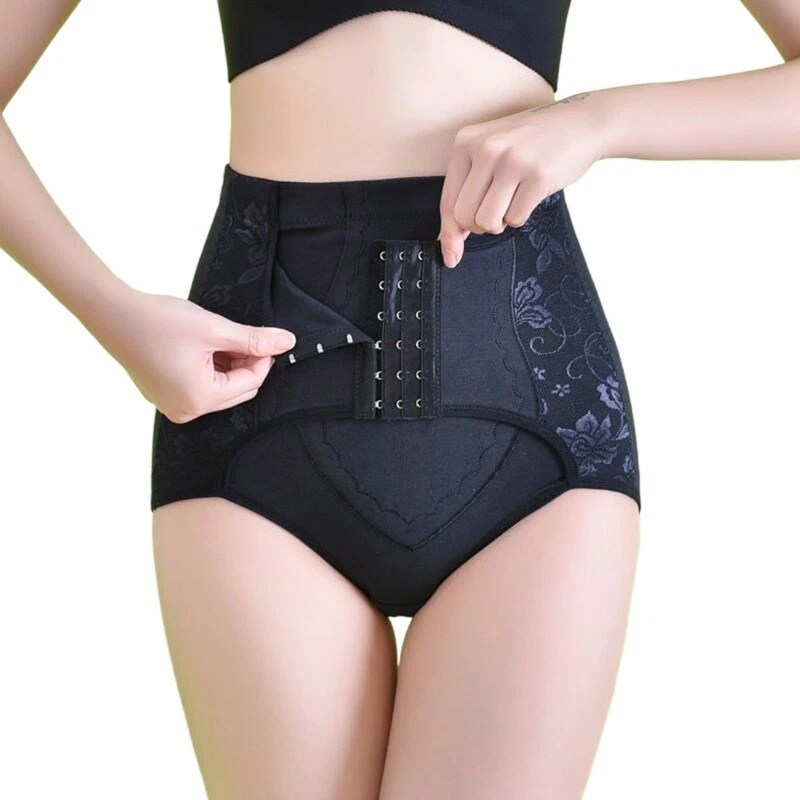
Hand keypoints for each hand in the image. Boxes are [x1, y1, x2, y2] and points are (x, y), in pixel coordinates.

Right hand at [94, 288, 295, 423]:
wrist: (112, 313)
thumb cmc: (160, 320)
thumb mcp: (214, 328)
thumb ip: (254, 338)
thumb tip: (288, 342)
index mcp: (200, 399)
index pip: (251, 383)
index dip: (263, 358)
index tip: (266, 336)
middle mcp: (186, 411)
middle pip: (237, 391)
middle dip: (245, 363)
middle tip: (240, 335)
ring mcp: (172, 405)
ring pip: (220, 389)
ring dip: (228, 365)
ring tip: (217, 338)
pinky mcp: (163, 395)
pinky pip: (199, 387)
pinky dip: (208, 369)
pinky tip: (202, 346)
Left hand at [437, 92, 608, 267]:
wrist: (580, 123)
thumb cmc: (530, 144)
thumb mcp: (491, 152)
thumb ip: (467, 190)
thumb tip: (450, 245)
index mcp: (466, 141)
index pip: (448, 201)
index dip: (449, 233)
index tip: (451, 256)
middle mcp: (486, 148)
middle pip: (465, 217)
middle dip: (479, 226)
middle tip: (495, 212)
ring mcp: (513, 162)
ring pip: (488, 222)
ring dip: (500, 223)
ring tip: (512, 202)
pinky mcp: (538, 177)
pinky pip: (516, 219)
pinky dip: (521, 216)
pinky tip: (530, 195)